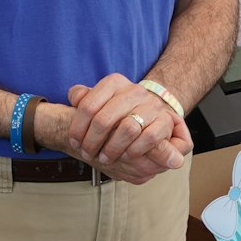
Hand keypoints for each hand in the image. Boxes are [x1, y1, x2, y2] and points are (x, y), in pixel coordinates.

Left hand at [65, 76, 191, 184]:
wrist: (154, 112)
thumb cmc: (121, 110)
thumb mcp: (102, 100)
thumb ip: (84, 97)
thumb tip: (74, 96)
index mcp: (115, 82)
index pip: (88, 105)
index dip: (77, 128)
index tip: (74, 142)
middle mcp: (134, 90)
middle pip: (104, 119)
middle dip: (91, 142)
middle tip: (87, 154)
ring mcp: (152, 104)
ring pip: (127, 129)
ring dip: (112, 148)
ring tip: (105, 158)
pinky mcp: (166, 120)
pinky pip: (148, 137)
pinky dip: (134, 150)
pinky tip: (126, 155)